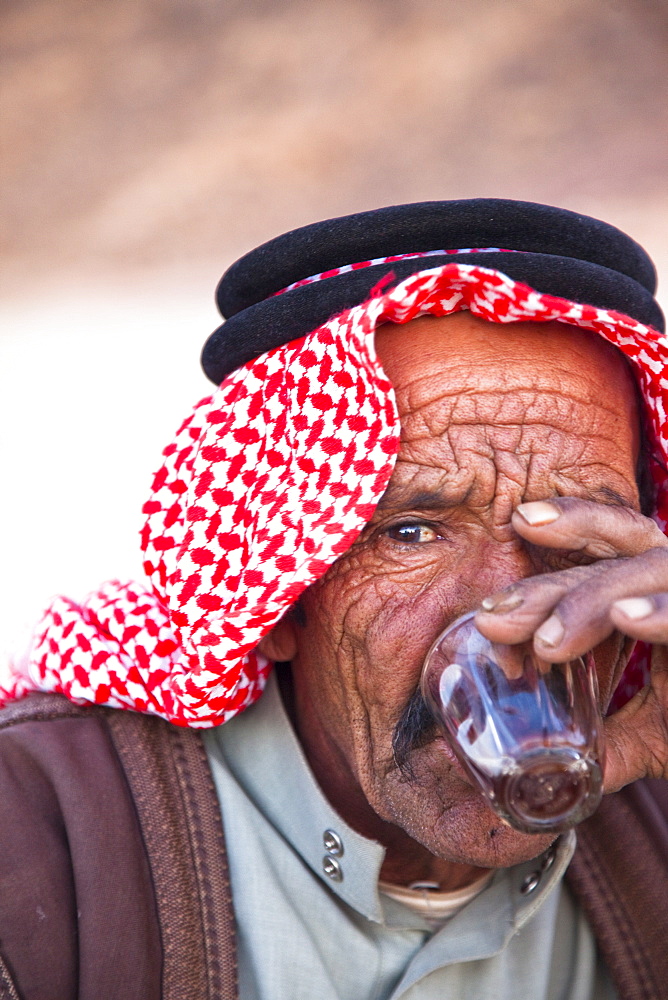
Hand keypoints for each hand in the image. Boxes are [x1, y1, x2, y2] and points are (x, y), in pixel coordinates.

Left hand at [474, 497, 667, 793]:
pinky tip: (630, 621)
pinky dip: (664, 611)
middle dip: (551, 589)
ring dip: (596, 601)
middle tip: (496, 622)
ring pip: (653, 569)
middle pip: (615, 558)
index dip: (561, 539)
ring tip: (549, 641)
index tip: (506, 547)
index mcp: (662, 592)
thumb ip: (611, 743)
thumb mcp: (662, 735)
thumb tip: (543, 772)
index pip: (606, 553)